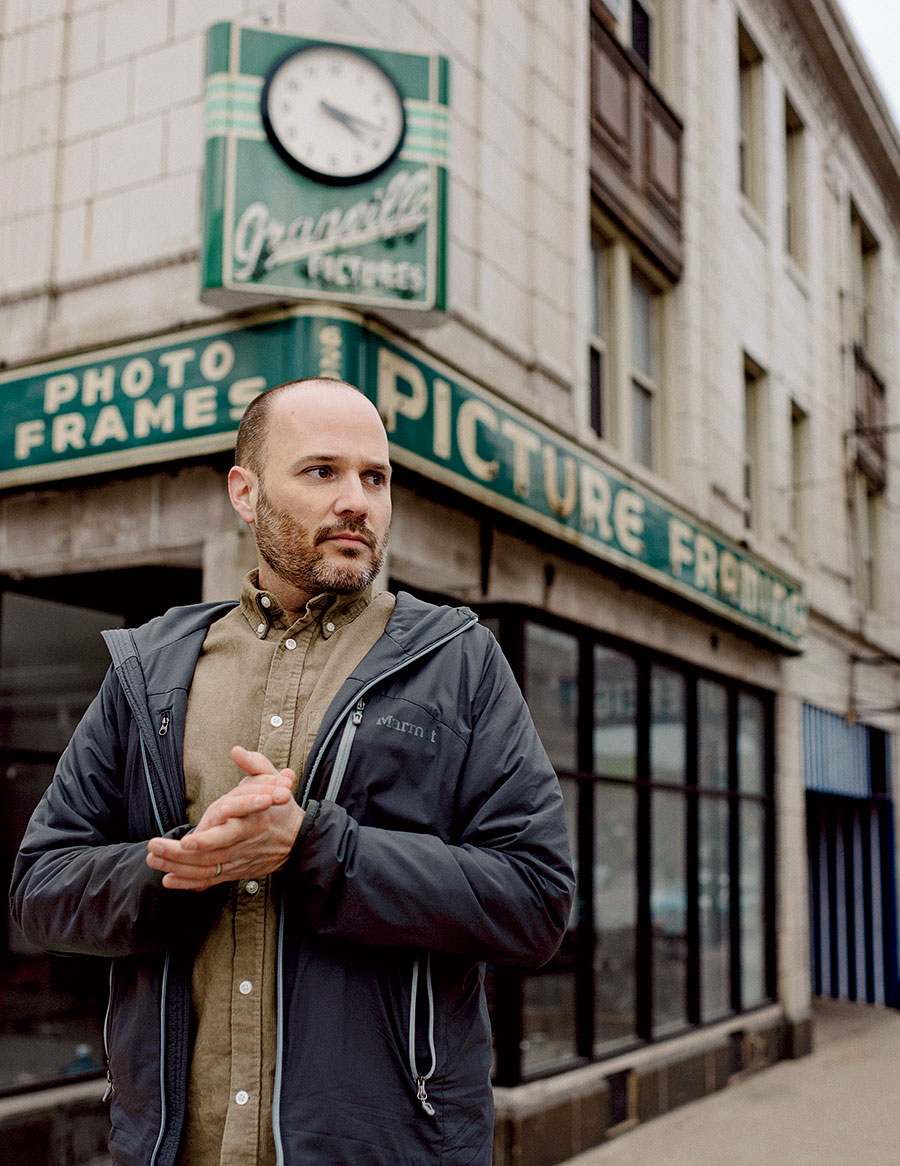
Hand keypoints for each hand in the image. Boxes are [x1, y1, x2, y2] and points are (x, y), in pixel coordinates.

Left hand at [146, 746, 303, 890]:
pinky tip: (168, 879)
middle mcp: (242, 845)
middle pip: (208, 856)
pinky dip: (188, 883)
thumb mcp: (274, 780)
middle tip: (154, 846)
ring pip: (204, 870)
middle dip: (178, 854)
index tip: (187, 840)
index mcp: (252, 822)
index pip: (228, 834)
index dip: (207, 840)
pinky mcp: (234, 872)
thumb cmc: (282, 809)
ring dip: (176, 867)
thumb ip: (255, 764)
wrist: (298, 841)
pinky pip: (209, 881)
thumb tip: (237, 751)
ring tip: (152, 859)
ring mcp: (237, 861)